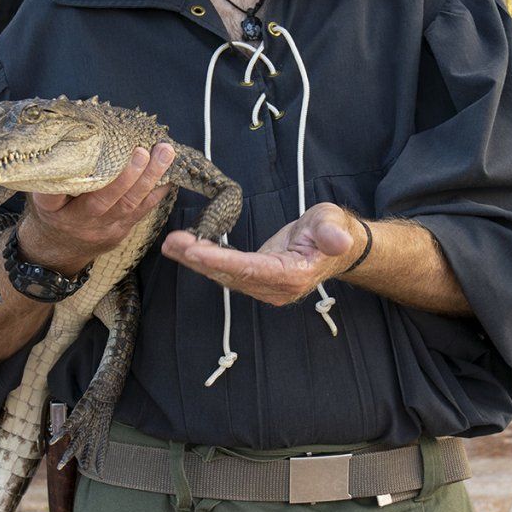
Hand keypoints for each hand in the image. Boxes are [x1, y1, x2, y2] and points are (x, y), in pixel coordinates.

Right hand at [17, 142, 175, 275]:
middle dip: (125, 176)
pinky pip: (140, 212)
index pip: (52, 195)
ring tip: (164, 154)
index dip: (64, 181)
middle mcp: (76, 220)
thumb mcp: (43, 193)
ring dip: (149, 178)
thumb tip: (70, 136)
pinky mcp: (118, 233)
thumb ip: (54, 173)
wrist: (59, 248)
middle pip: (101, 200)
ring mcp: (100, 229)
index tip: (78, 156)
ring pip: (127, 205)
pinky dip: (155, 193)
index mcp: (52, 208)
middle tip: (142, 151)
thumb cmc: (53, 209)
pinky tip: (169, 174)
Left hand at [161, 202, 359, 305]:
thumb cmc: (333, 229)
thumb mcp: (334, 223)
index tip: (195, 251)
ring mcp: (265, 288)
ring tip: (171, 244)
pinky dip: (205, 261)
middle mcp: (276, 288)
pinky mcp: (256, 281)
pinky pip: (227, 273)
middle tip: (173, 243)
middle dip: (200, 260)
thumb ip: (333, 233)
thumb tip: (339, 241)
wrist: (337, 246)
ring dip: (196, 261)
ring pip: (225, 276)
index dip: (221, 262)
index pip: (251, 269)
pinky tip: (184, 250)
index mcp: (293, 275)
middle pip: (232, 275)